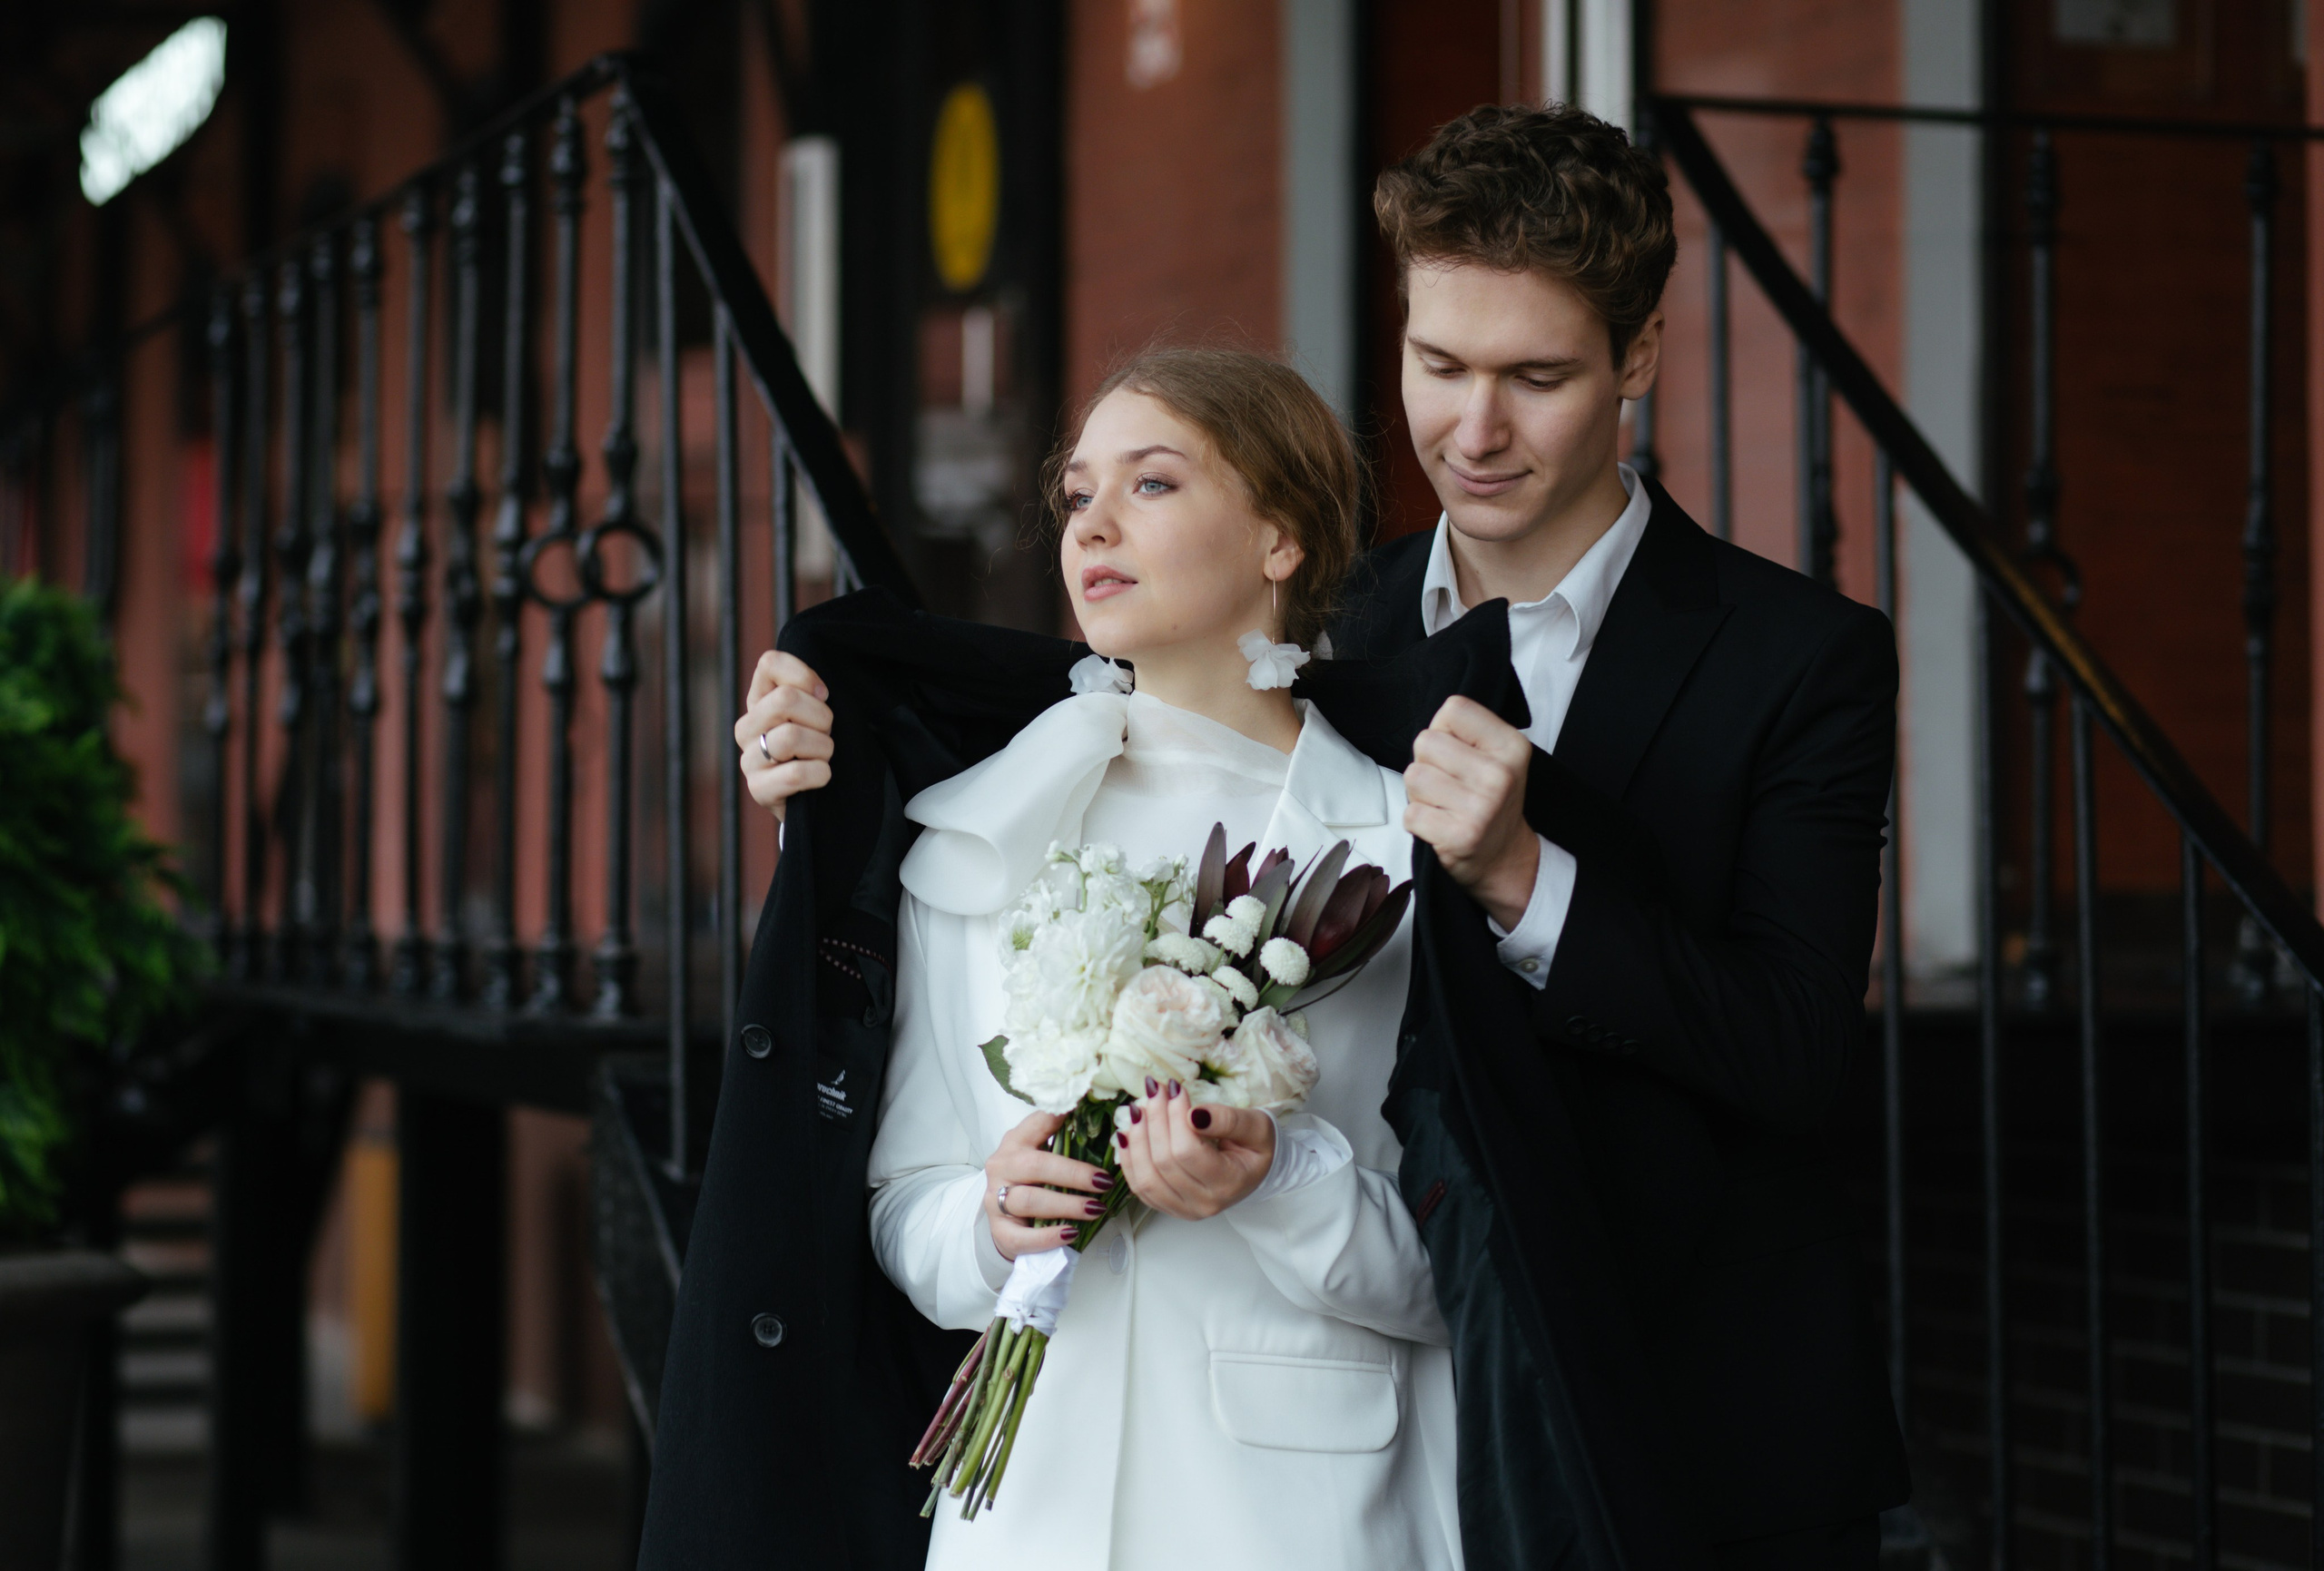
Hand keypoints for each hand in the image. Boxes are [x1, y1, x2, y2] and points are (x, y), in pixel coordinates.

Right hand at [733, 652, 832, 822]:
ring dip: (822, 747)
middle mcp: (746, 727)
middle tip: (825, 733)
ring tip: (822, 756)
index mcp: (758, 700)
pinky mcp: (758, 789)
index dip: (804, 675)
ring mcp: (749, 759)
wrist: (814, 797)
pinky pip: (796, 774)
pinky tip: (821, 776)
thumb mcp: (813, 713)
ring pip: (791, 736)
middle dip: (820, 717)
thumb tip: (818, 690)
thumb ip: (809, 691)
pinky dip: (820, 774)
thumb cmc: (816, 746)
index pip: (770, 663)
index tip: (823, 695)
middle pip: (786, 699)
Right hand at [984, 1109, 1112, 1260]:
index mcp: (1016, 1141)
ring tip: (1096, 1209)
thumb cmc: (1032, 1181)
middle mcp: (1003, 1166)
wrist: (1008, 1218)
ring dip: (1067, 1205)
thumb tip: (1105, 1126)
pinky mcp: (1000, 1230)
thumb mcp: (1043, 1154)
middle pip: (1036, 1166)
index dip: (1060, 1117)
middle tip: (1104, 1182)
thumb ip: (1066, 1140)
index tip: (1085, 1109)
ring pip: (1029, 1200)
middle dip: (1074, 1174)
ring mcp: (996, 1199)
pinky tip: (1071, 1233)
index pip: (1037, 1123)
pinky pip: (1022, 1236)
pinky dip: (1048, 1236)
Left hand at [1114, 1078, 1275, 1219]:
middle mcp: (1203, 1204)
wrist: (1253, 1170)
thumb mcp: (1255, 1126)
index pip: (1188, 1152)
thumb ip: (1228, 1120)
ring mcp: (1182, 1209)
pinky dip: (1129, 1158)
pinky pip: (1138, 1186)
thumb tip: (1194, 1113)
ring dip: (1137, 1139)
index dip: (1175, 1117)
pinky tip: (1128, 1133)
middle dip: (1155, 1120)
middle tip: (1155, 1090)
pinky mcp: (1166, 1206)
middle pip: (1164, 1162)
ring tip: (1137, 1109)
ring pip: (1146, 1177)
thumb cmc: (1255, 1146)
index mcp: (1228, 1184)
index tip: (1175, 1089)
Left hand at [1403, 695, 1540, 930]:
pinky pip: (1410, 813)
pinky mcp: (1459, 836)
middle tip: (1448, 784)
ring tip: (1443, 805)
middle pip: (1426, 742)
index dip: (1442, 729)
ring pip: (1413, 776)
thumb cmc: (1490, 801)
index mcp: (1511, 746)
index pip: (1454, 708)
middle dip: (1426, 762)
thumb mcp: (1496, 757)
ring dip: (1419, 793)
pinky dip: (1417, 821)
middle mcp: (1500, 775)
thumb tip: (1429, 726)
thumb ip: (1466, 733)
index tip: (1455, 751)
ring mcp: (1481, 807)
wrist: (1505, 858)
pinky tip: (1440, 825)